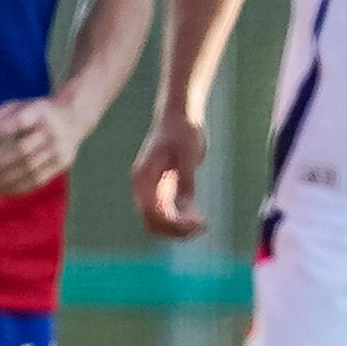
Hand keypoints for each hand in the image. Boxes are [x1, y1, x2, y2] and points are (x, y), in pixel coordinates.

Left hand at [0, 98, 84, 196]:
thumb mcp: (19, 105)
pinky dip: (16, 187)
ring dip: (3, 181)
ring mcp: (58, 150)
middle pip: (22, 151)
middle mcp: (51, 131)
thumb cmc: (37, 113)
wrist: (72, 118)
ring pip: (28, 170)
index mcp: (40, 111)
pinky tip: (0, 189)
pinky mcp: (61, 165)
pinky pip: (37, 181)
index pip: (19, 122)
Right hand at [128, 115, 209, 238]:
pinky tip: (199, 218)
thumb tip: (185, 205)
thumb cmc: (183, 130)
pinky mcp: (163, 189)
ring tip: (203, 225)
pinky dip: (181, 221)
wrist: (179, 115)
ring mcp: (152, 189)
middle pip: (152, 222)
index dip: (174, 223)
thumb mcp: (189, 153)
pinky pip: (168, 214)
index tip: (197, 222)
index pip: (153, 212)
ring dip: (178, 228)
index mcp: (144, 177)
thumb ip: (185, 179)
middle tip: (202, 226)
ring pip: (159, 222)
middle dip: (175, 230)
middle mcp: (144, 186)